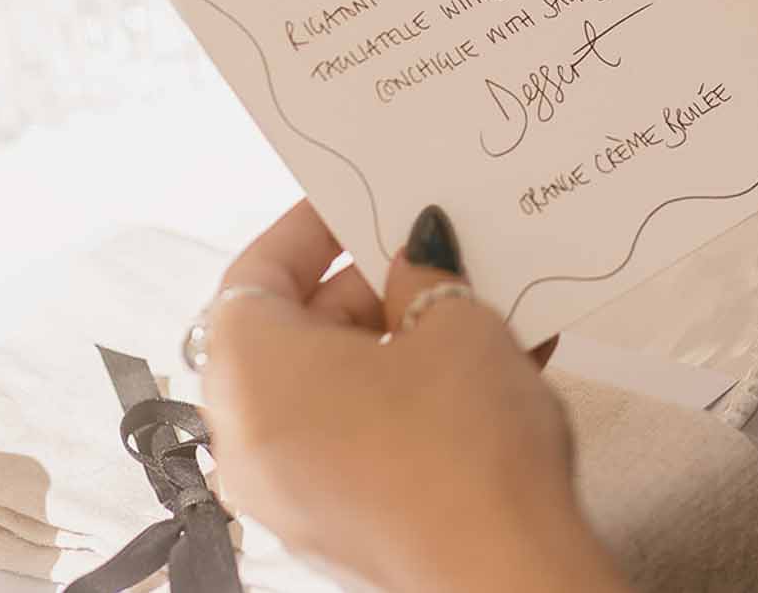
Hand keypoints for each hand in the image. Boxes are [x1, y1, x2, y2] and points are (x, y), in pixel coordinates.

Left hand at [202, 202, 629, 592]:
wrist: (507, 576)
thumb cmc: (464, 448)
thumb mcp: (454, 323)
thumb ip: (421, 274)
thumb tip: (414, 255)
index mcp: (250, 375)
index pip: (252, 275)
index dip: (306, 229)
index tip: (354, 201)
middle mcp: (250, 439)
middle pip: (291, 333)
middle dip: (366, 287)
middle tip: (428, 253)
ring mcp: (292, 493)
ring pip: (333, 389)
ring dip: (397, 343)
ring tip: (472, 308)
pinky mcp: (340, 526)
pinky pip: (360, 438)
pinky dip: (407, 400)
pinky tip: (488, 372)